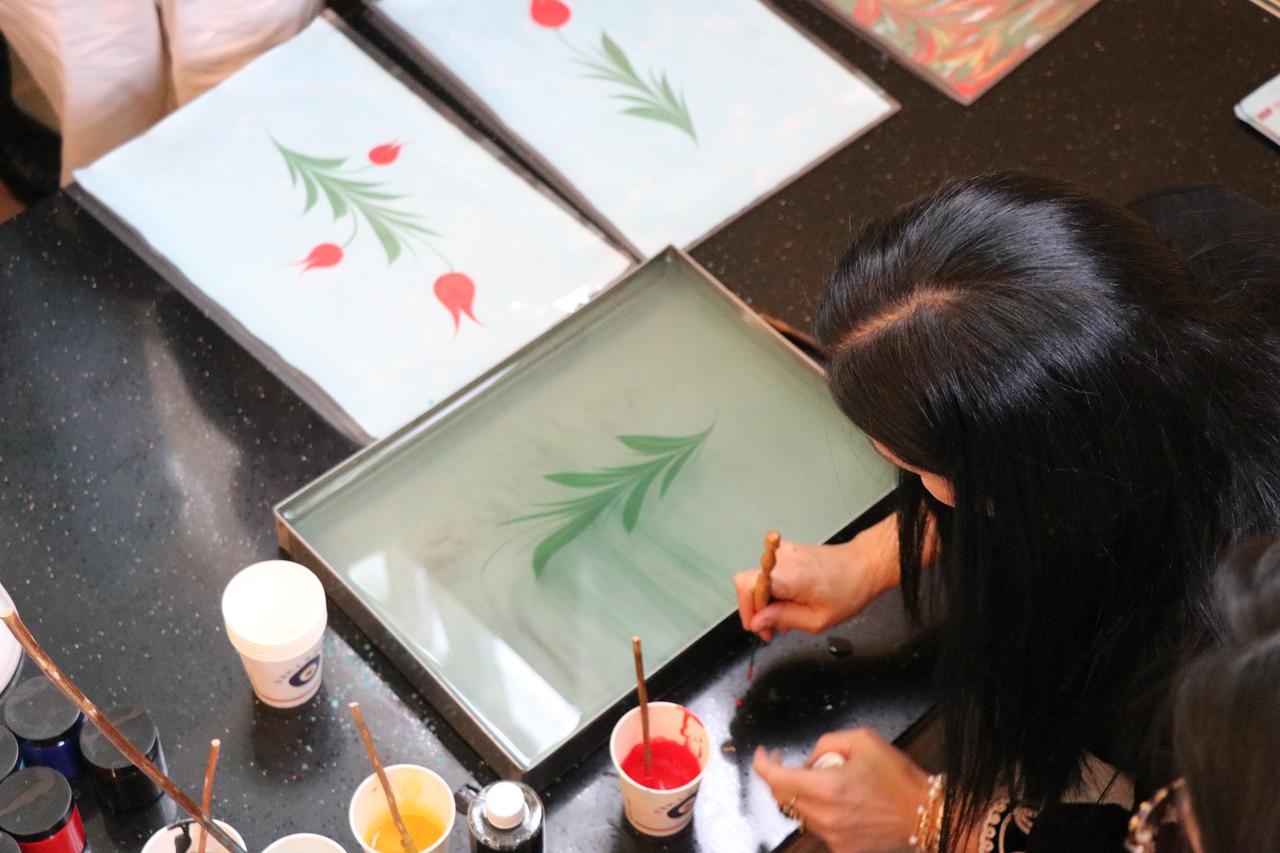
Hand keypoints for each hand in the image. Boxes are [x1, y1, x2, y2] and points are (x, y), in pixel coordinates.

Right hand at [733, 516, 899, 640]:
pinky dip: (774, 589)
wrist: (863, 565)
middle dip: (757, 610)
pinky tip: (789, 601)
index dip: (748, 610)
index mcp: (789, 576)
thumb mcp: (817, 619)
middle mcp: (782, 559)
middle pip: (749, 584)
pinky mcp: (786, 552)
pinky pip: (769, 573)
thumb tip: (758, 621)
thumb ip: (783, 618)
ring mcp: (783, 552)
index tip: (759, 626)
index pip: (746, 586)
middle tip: (772, 628)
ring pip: (758, 579)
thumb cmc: (849, 590)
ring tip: (786, 615)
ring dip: (767, 601)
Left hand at [753, 729, 930, 852]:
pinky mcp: (841, 848)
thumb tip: (808, 759)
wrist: (923, 812)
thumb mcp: (862, 740)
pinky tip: (837, 803)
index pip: (775, 779)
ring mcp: (832, 836)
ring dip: (802, 795)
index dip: (763, 763)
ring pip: (798, 813)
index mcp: (828, 788)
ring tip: (827, 783)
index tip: (766, 754)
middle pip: (781, 797)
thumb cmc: (896, 776)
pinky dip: (818, 813)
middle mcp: (825, 815)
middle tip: (797, 764)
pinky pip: (816, 828)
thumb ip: (826, 743)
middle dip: (783, 776)